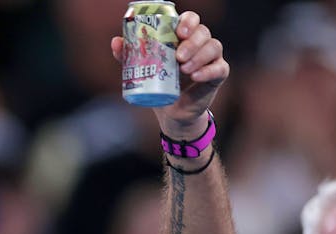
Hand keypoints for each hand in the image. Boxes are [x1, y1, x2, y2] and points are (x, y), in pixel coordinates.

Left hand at [110, 11, 227, 136]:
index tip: (178, 32)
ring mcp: (211, 58)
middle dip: (192, 42)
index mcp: (183, 37)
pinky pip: (220, 68)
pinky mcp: (218, 74)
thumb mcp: (142, 69)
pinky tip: (196, 76)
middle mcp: (200, 44)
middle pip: (203, 32)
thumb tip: (115, 42)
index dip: (188, 22)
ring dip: (199, 56)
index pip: (191, 19)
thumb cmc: (159, 84)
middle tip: (178, 56)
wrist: (171, 112)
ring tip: (183, 69)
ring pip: (213, 47)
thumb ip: (129, 55)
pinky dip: (208, 71)